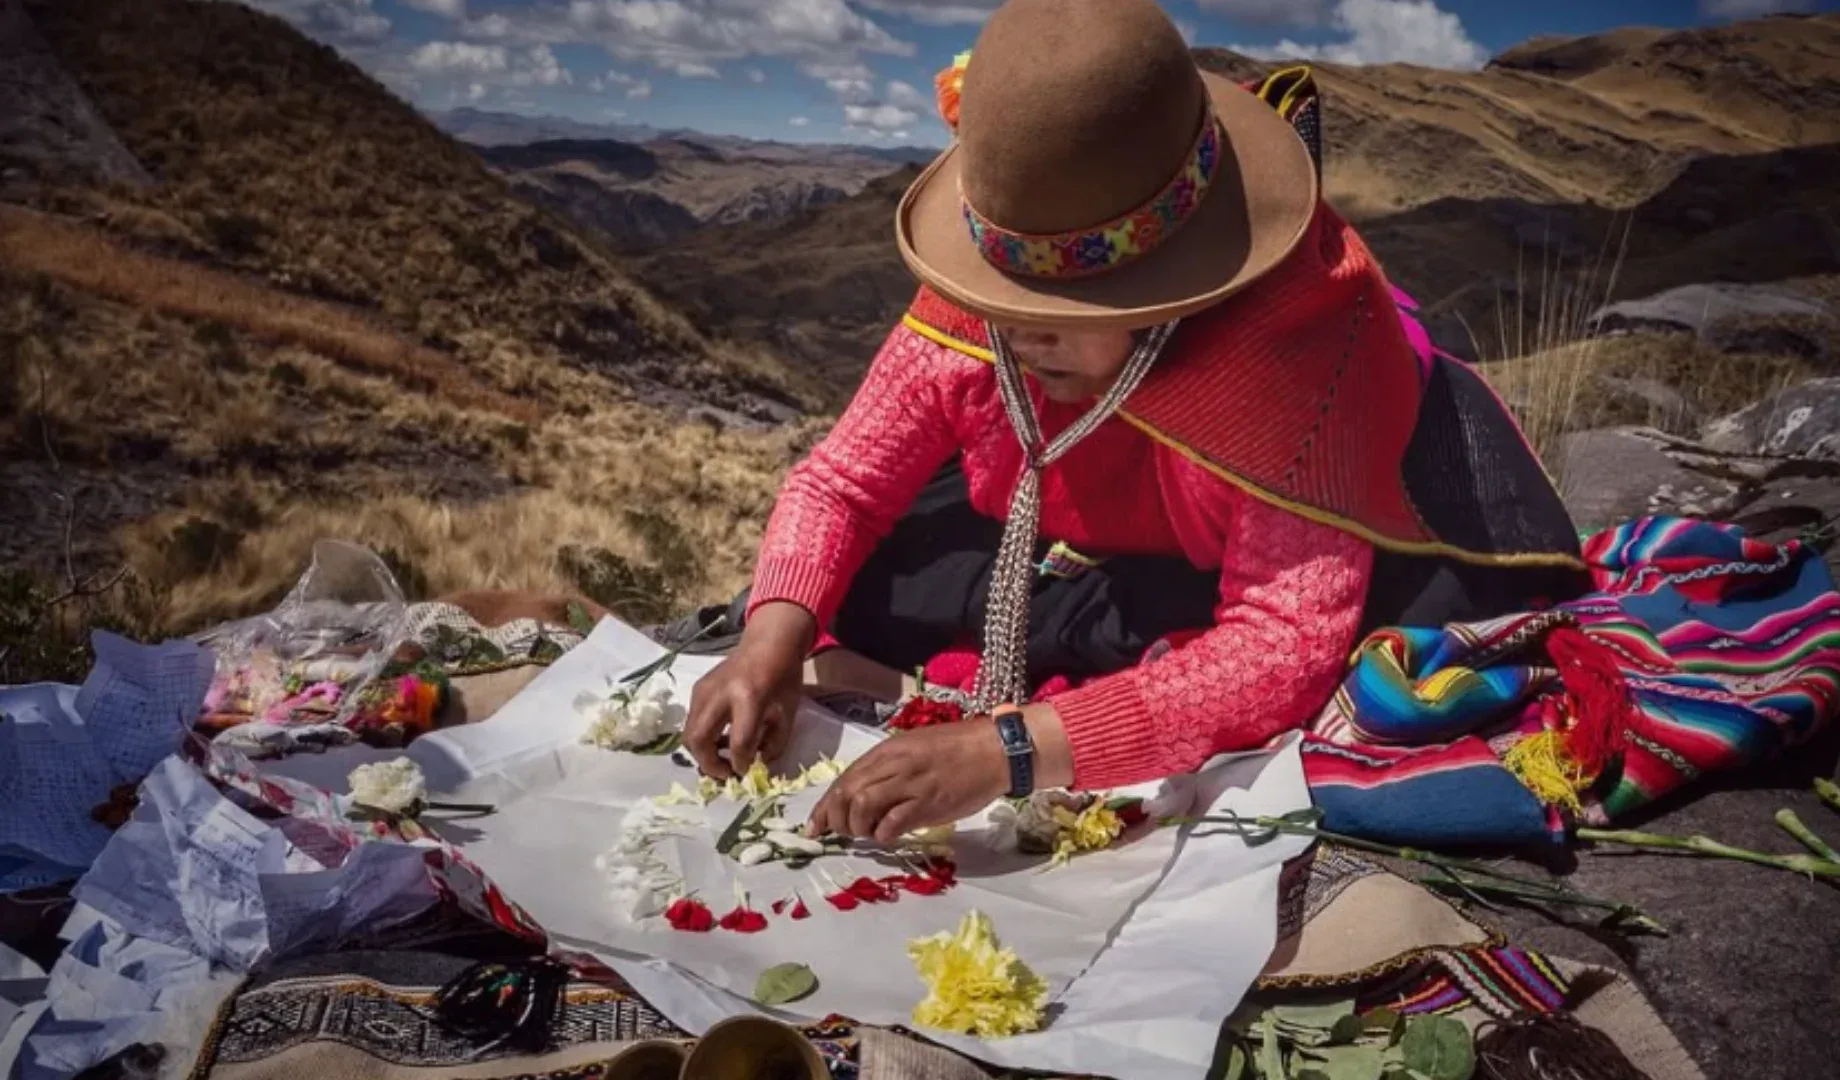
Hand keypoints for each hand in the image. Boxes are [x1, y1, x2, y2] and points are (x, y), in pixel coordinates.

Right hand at [683, 602, 814, 778]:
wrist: (769, 644)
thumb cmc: (783, 679)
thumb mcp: (787, 714)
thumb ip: (773, 745)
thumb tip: (755, 767)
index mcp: (748, 698)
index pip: (738, 742)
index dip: (741, 764)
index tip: (745, 773)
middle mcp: (720, 693)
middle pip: (698, 740)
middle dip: (709, 765)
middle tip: (726, 774)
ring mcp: (704, 690)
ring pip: (689, 733)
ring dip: (702, 753)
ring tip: (723, 759)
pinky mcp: (698, 689)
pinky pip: (692, 721)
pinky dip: (702, 737)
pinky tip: (720, 740)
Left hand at [806, 720, 1012, 843]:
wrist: (996, 750)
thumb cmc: (958, 748)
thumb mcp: (915, 747)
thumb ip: (888, 767)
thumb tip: (862, 794)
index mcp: (888, 750)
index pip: (845, 778)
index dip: (825, 805)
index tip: (815, 826)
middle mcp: (894, 764)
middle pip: (847, 793)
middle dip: (835, 819)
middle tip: (840, 834)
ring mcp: (910, 784)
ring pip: (862, 806)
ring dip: (857, 827)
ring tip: (867, 834)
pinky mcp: (928, 804)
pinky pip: (892, 823)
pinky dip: (882, 834)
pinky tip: (888, 836)